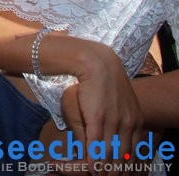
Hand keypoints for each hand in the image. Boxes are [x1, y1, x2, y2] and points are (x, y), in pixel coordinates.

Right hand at [64, 42, 144, 161]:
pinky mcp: (97, 118)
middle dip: (117, 172)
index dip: (130, 168)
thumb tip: (112, 141)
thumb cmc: (103, 83)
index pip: (137, 153)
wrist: (95, 63)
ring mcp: (114, 122)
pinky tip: (90, 169)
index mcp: (137, 122)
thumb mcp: (117, 105)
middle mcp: (129, 124)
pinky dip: (93, 160)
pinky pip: (96, 145)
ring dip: (105, 170)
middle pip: (125, 157)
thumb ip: (116, 124)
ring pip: (111, 154)